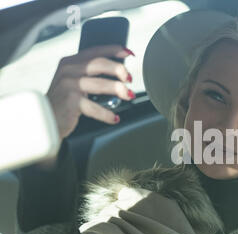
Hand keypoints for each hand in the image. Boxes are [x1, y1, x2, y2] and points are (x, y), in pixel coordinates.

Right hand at [37, 45, 134, 168]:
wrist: (45, 118)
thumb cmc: (63, 101)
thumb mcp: (73, 81)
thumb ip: (89, 74)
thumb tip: (118, 74)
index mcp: (70, 62)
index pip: (95, 51)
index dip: (114, 50)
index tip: (129, 53)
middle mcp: (69, 70)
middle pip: (100, 64)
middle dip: (119, 69)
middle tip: (130, 78)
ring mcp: (69, 85)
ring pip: (100, 84)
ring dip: (118, 89)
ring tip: (129, 95)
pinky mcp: (70, 102)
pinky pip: (94, 107)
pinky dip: (107, 114)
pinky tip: (115, 118)